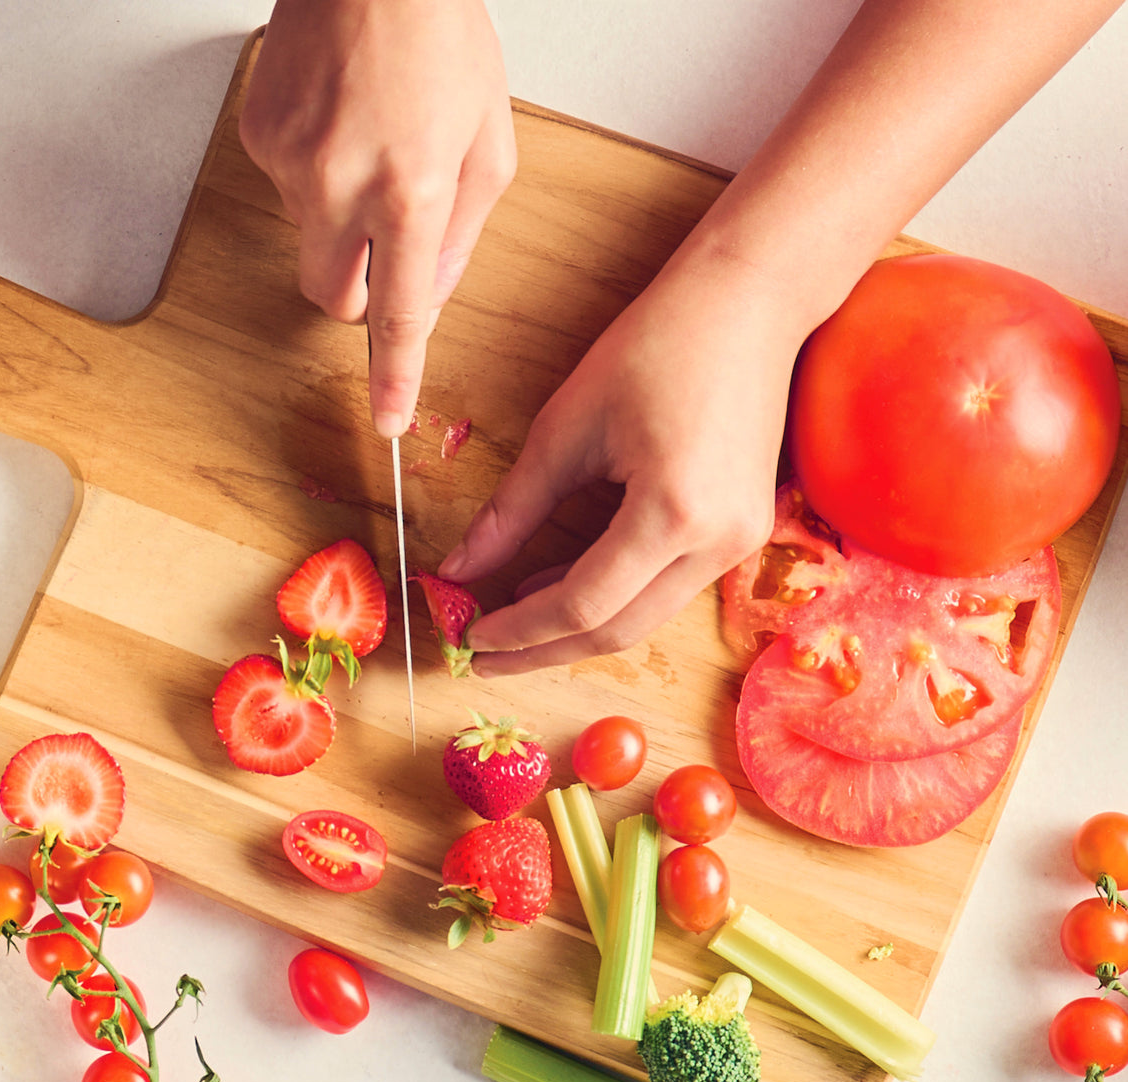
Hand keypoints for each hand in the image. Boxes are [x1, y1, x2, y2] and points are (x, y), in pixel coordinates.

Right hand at [239, 0, 515, 436]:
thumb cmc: (439, 33)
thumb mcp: (490, 143)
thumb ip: (462, 234)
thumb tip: (430, 295)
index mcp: (411, 191)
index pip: (397, 315)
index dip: (393, 376)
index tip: (386, 418)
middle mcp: (340, 185)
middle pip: (335, 297)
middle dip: (362, 293)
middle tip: (387, 247)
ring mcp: (290, 162)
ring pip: (313, 238)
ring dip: (344, 218)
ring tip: (374, 144)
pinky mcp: (259, 137)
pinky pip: (290, 188)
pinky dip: (318, 174)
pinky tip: (343, 125)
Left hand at [438, 246, 806, 674]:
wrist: (750, 303)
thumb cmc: (656, 345)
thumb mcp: (567, 426)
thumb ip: (512, 509)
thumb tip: (457, 567)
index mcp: (674, 513)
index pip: (584, 604)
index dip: (521, 630)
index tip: (470, 638)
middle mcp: (718, 544)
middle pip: (619, 631)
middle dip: (545, 648)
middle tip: (486, 652)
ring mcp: (741, 543)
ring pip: (644, 616)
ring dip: (577, 623)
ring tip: (514, 613)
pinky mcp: (744, 533)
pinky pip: (667, 587)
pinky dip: (613, 594)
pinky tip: (565, 581)